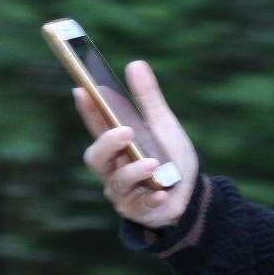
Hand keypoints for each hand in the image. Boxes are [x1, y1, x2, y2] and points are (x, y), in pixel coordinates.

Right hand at [76, 60, 200, 228]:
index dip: (87, 110)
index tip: (82, 90)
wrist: (191, 194)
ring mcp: (123, 192)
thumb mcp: (163, 125)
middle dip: (107, 144)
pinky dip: (152, 198)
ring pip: (117, 182)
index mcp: (117, 146)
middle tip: (126, 131)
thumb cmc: (170, 157)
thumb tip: (135, 64)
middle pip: (96, 157)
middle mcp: (113, 169)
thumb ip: (148, 99)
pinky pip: (141, 206)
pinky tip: (162, 192)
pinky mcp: (139, 210)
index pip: (96, 126)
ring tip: (153, 164)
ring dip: (135, 171)